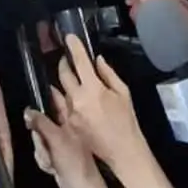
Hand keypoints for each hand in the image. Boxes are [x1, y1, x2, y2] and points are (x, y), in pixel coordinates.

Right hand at [25, 87, 105, 187]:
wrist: (78, 185)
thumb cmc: (77, 162)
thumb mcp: (56, 138)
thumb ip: (40, 122)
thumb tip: (28, 111)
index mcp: (71, 118)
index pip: (56, 97)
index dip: (45, 94)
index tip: (33, 93)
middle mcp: (65, 127)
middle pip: (41, 120)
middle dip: (39, 134)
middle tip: (43, 141)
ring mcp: (59, 140)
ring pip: (38, 136)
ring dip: (42, 149)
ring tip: (51, 158)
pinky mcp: (55, 153)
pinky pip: (40, 150)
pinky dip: (43, 158)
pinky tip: (52, 165)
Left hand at [57, 36, 168, 187]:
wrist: (121, 150)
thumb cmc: (126, 120)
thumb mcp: (123, 92)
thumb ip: (108, 73)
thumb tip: (97, 60)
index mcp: (93, 88)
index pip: (80, 61)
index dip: (74, 47)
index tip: (69, 37)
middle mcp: (77, 98)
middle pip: (64, 74)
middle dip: (64, 63)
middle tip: (67, 58)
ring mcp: (69, 112)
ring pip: (61, 90)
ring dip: (63, 82)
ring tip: (68, 76)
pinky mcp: (67, 123)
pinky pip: (61, 105)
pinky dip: (64, 98)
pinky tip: (68, 96)